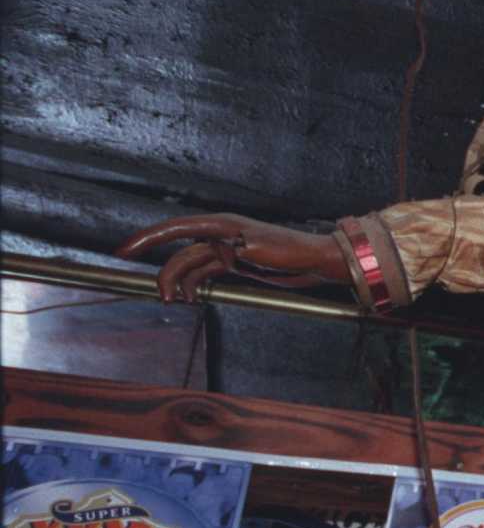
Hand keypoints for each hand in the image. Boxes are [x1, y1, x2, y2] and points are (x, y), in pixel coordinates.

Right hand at [115, 215, 349, 303]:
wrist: (314, 262)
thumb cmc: (291, 250)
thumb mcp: (261, 249)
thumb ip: (234, 248)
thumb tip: (215, 251)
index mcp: (222, 225)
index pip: (177, 228)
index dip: (149, 238)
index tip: (125, 250)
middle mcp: (219, 235)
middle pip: (181, 253)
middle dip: (166, 273)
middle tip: (158, 295)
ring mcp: (225, 249)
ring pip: (191, 266)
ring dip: (180, 284)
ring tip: (175, 302)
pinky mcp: (233, 263)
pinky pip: (205, 274)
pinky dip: (195, 286)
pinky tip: (191, 299)